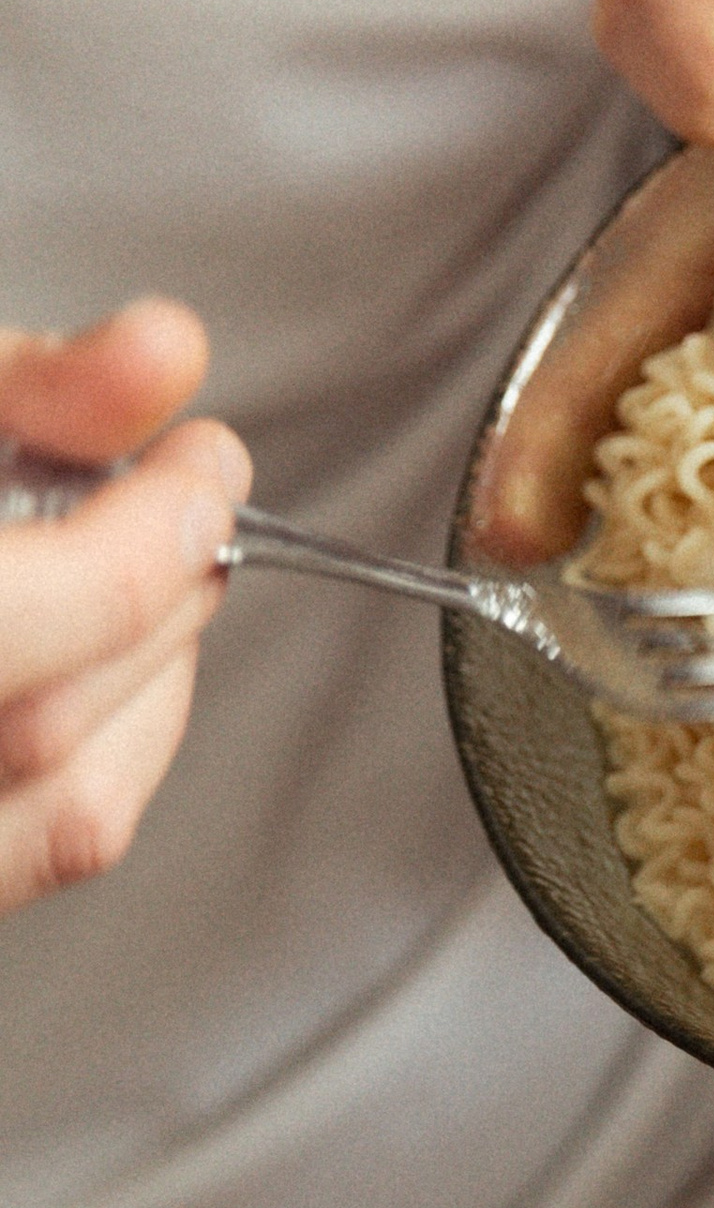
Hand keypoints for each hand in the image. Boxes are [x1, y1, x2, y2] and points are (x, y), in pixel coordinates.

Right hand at [1, 301, 245, 912]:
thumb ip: (11, 387)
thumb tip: (160, 354)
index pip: (28, 616)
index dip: (146, 539)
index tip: (202, 459)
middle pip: (47, 721)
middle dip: (159, 607)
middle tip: (187, 507)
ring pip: (60, 810)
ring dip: (146, 684)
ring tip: (146, 576)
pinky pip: (30, 853)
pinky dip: (100, 761)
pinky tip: (103, 668)